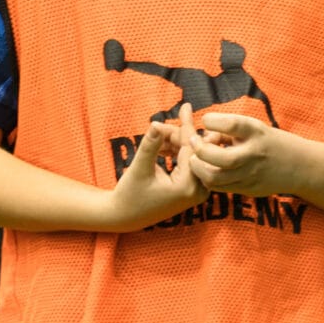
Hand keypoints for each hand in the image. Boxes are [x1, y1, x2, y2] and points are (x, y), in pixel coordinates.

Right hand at [106, 112, 207, 231]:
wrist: (125, 216)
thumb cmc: (129, 194)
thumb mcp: (139, 168)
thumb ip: (150, 145)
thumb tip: (157, 123)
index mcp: (187, 187)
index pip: (190, 149)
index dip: (184, 125)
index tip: (186, 106)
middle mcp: (198, 191)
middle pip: (192, 151)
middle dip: (175, 135)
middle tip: (158, 127)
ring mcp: (197, 191)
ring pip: (189, 155)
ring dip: (173, 143)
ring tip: (156, 137)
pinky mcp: (192, 190)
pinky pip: (187, 162)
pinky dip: (175, 152)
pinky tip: (161, 146)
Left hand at [188, 113, 304, 198]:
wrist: (299, 166)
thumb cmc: (270, 142)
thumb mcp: (255, 128)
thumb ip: (230, 130)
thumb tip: (203, 133)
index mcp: (257, 133)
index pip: (232, 124)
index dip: (212, 120)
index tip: (206, 120)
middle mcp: (253, 154)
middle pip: (221, 158)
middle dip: (200, 150)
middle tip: (193, 142)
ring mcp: (250, 175)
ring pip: (214, 178)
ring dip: (198, 168)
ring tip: (195, 159)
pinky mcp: (247, 190)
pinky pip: (219, 188)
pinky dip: (207, 178)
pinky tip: (206, 169)